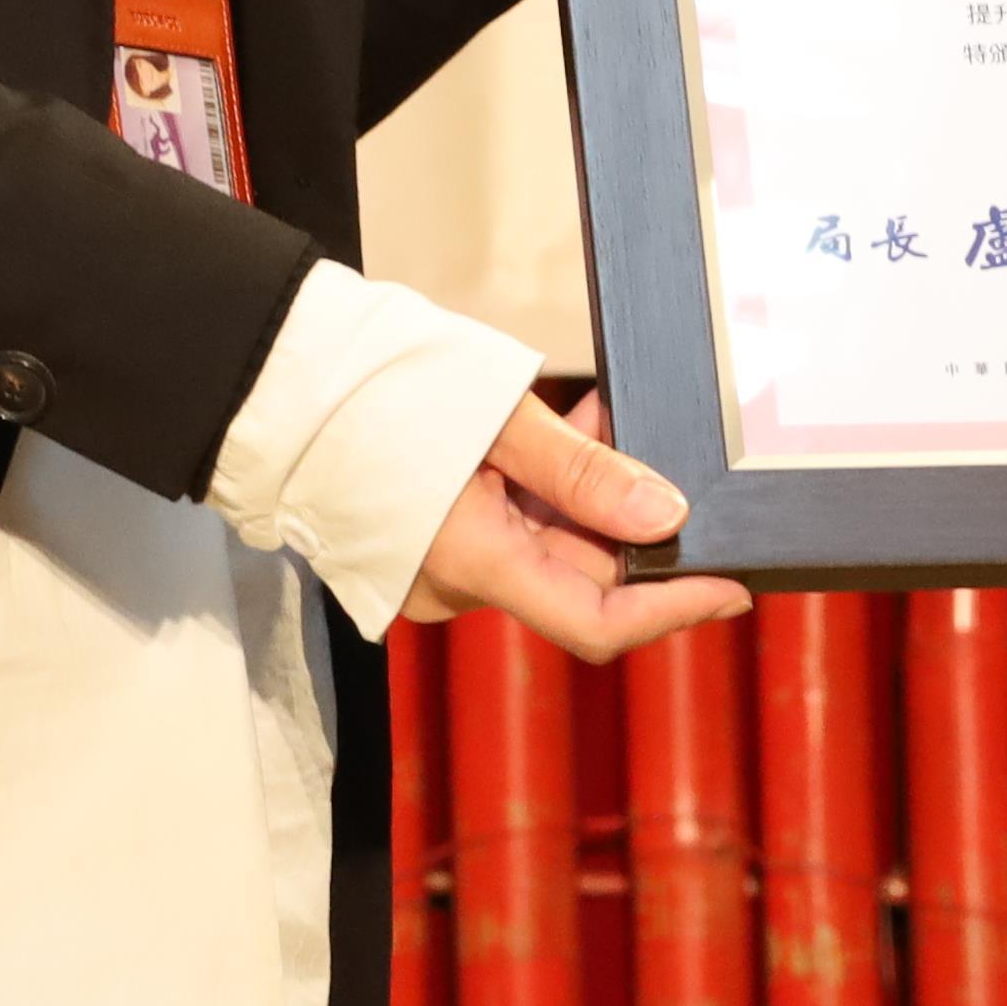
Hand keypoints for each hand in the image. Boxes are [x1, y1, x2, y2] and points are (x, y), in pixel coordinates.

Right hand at [399, 393, 752, 662]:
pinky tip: (557, 427)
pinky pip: (509, 531)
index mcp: (474, 564)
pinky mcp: (426, 545)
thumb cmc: (373, 390)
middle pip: (576, 575)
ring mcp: (437, 571)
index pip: (597, 622)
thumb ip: (583, 469)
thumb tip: (667, 514)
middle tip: (653, 443)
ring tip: (594, 414)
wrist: (273, 383)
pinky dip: (542, 490)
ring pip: (545, 547)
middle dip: (626, 518)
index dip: (674, 609)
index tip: (733, 586)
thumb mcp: (495, 417)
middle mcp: (455, 587)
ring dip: (584, 494)